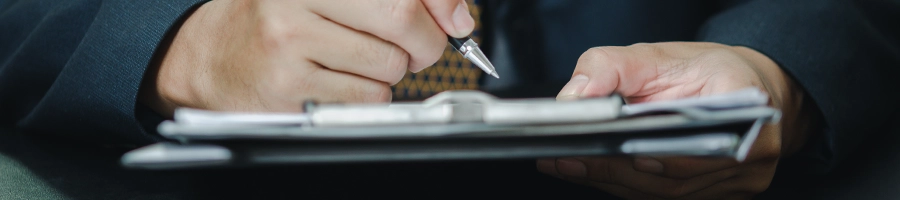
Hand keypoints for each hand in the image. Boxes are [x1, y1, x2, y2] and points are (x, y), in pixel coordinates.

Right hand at [139, 0, 474, 116]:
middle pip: (401, 20)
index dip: (440, 3)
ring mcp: (289, 41)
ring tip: (359, 62)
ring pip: (387, 66)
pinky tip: (340, 82)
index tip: (453, 19)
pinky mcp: (287, 85)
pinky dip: (368, 96)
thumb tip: (456, 17)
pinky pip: (364, 98)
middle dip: (425, 42)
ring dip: (390, 72)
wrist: (212, 54)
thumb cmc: (279, 19)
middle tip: (415, 47)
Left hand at [538, 42, 811, 198]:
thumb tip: (576, 95)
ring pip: (667, 194)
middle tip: (567, 160)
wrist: (744, 90)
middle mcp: (749, 151)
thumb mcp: (659, 54)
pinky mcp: (718, 196)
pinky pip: (666, 197)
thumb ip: (613, 67)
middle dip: (616, 168)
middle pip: (675, 177)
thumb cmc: (705, 72)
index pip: (698, 139)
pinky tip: (595, 172)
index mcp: (745, 105)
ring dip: (614, 181)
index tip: (611, 145)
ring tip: (568, 165)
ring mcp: (737, 181)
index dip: (653, 149)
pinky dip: (627, 185)